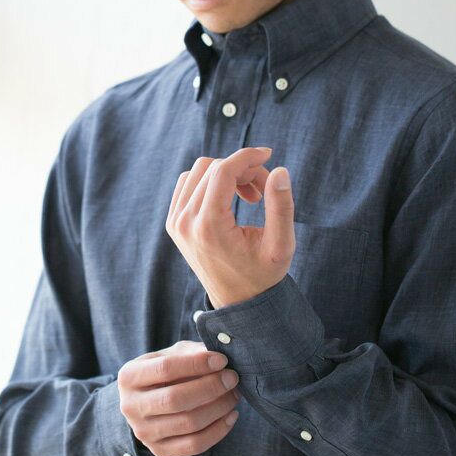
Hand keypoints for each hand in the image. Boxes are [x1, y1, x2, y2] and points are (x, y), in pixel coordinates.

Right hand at [118, 341, 240, 455]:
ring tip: (234, 394)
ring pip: (188, 423)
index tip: (222, 360)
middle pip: (175, 399)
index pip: (165, 369)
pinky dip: (218, 430)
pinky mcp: (159, 451)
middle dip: (210, 387)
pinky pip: (194, 445)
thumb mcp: (171, 354)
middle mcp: (131, 406)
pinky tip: (231, 415)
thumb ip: (192, 353)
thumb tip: (219, 357)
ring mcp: (143, 432)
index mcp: (129, 376)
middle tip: (232, 378)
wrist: (146, 400)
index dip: (197, 364)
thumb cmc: (163, 371)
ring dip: (219, 407)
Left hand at [166, 146, 295, 308]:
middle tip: (263, 190)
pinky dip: (211, 181)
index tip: (268, 154)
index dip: (247, 157)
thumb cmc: (263, 274)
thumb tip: (279, 170)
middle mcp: (185, 223)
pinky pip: (188, 183)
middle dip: (242, 169)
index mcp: (209, 227)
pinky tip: (230, 199)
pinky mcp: (173, 222)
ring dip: (227, 174)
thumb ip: (281, 207)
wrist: (239, 301)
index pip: (222, 172)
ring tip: (249, 197)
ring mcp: (175, 222)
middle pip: (212, 168)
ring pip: (198, 171)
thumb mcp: (281, 245)